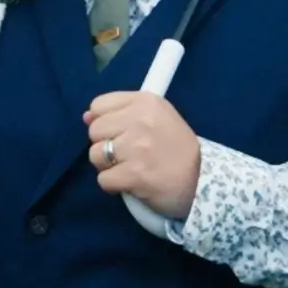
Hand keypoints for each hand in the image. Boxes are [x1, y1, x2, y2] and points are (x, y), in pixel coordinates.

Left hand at [84, 91, 201, 219]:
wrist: (202, 182)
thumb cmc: (175, 148)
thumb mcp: (156, 118)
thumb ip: (120, 113)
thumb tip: (85, 117)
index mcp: (145, 101)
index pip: (98, 106)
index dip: (105, 122)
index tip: (121, 133)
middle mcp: (141, 120)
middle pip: (94, 131)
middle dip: (105, 145)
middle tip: (128, 154)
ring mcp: (137, 147)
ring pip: (95, 155)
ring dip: (108, 167)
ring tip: (130, 168)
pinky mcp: (135, 174)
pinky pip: (103, 179)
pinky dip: (114, 185)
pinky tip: (131, 182)